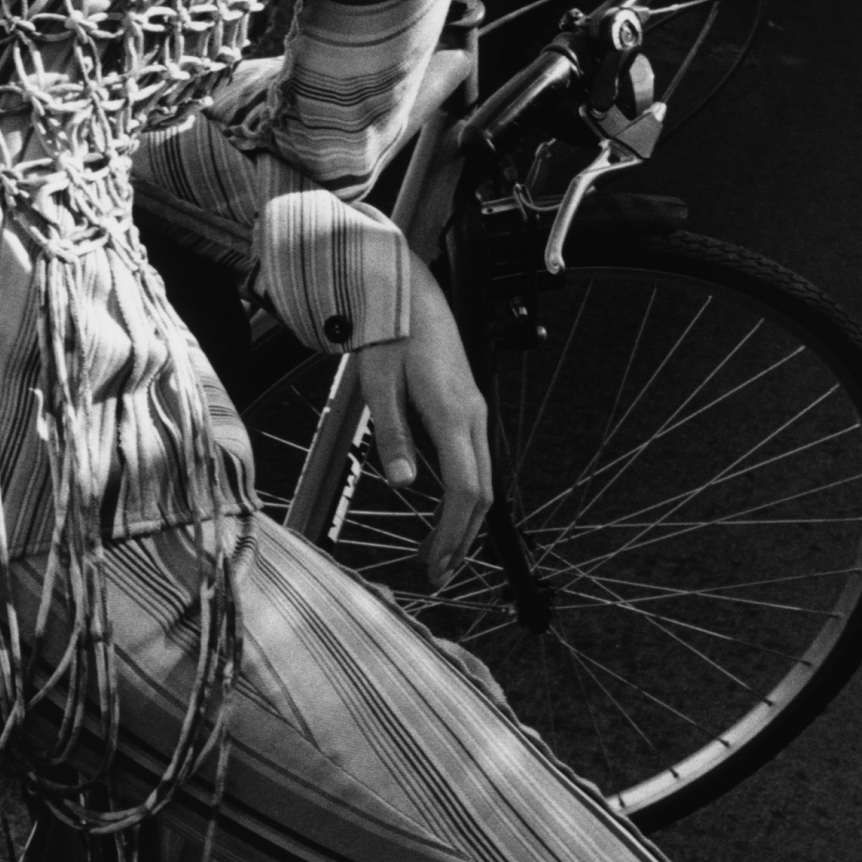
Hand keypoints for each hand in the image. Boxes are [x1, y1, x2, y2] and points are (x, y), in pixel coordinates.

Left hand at [355, 255, 492, 589]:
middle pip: (482, 493)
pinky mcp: (466, 405)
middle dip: (462, 538)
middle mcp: (472, 414)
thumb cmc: (388, 330)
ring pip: (483, 478)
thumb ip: (392, 434)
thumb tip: (403, 483)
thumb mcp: (378, 383)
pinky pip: (475, 461)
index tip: (436, 564)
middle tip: (437, 573)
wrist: (406, 287)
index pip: (465, 490)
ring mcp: (474, 410)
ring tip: (439, 553)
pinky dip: (464, 495)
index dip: (452, 533)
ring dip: (464, 520)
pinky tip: (445, 511)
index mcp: (453, 413)